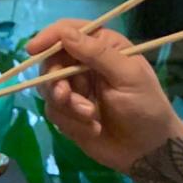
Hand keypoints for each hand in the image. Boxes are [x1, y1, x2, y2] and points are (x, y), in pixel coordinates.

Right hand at [25, 21, 182, 172]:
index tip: (33, 50)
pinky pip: (54, 112)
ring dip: (68, 105)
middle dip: (56, 80)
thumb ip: (97, 53)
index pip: (68, 31)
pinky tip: (93, 128)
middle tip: (64, 96)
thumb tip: (64, 33)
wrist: (149, 151)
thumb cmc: (146, 107)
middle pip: (51, 61)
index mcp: (102, 46)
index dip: (48, 37)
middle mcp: (84, 64)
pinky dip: (71, 121)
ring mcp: (75, 89)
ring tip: (91, 117)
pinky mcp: (68, 113)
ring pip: (49, 88)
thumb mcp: (127, 76)